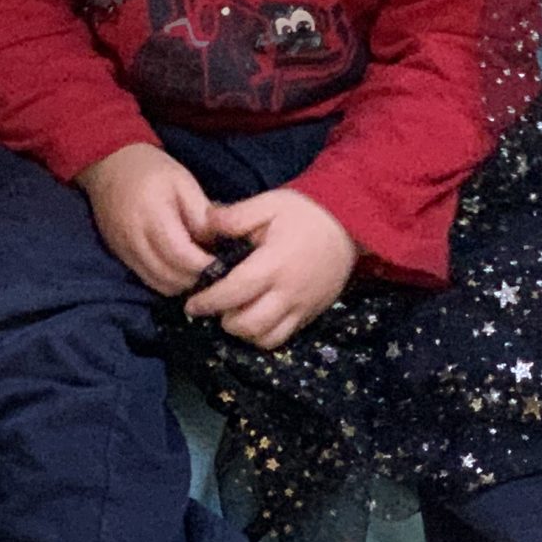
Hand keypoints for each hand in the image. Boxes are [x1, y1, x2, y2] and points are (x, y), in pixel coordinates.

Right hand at [77, 145, 217, 296]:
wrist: (107, 164)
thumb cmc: (151, 169)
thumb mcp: (184, 183)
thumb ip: (204, 216)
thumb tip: (223, 247)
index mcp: (152, 215)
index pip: (182, 256)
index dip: (206, 266)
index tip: (227, 264)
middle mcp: (133, 238)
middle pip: (171, 277)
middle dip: (198, 279)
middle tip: (217, 271)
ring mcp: (123, 250)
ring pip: (159, 285)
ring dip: (182, 284)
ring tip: (199, 271)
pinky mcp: (118, 256)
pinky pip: (146, 279)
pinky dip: (166, 280)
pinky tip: (180, 269)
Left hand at [183, 189, 358, 350]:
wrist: (349, 223)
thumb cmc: (304, 212)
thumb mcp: (268, 203)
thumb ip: (235, 216)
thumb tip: (205, 224)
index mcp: (273, 264)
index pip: (235, 292)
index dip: (209, 302)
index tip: (192, 304)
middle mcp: (288, 292)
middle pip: (250, 324)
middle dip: (225, 321)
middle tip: (212, 308)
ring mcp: (303, 307)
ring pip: (267, 338)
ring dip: (244, 332)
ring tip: (232, 315)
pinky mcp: (313, 314)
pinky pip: (285, 337)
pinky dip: (265, 335)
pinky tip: (255, 319)